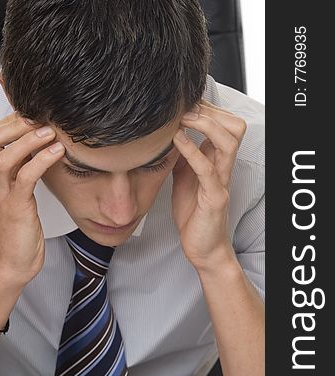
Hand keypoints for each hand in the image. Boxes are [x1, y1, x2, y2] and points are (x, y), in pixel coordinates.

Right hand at [0, 112, 64, 288]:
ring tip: (52, 130)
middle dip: (14, 123)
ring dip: (29, 139)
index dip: (7, 121)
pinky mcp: (16, 209)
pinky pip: (26, 178)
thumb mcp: (16, 196)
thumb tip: (37, 150)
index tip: (31, 115)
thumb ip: (20, 173)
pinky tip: (58, 152)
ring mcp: (1, 196)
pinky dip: (42, 161)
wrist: (9, 266)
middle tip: (40, 117)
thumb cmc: (16, 233)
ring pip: (4, 156)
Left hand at [172, 100, 246, 271]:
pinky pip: (207, 169)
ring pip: (228, 142)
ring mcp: (221, 182)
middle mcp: (223, 169)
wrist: (202, 248)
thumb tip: (167, 136)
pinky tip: (177, 140)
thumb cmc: (193, 215)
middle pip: (234, 127)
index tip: (184, 102)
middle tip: (185, 106)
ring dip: (206, 125)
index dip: (207, 109)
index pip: (224, 124)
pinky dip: (192, 150)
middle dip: (210, 111)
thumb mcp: (183, 179)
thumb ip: (181, 158)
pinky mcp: (214, 198)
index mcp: (217, 162)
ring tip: (183, 119)